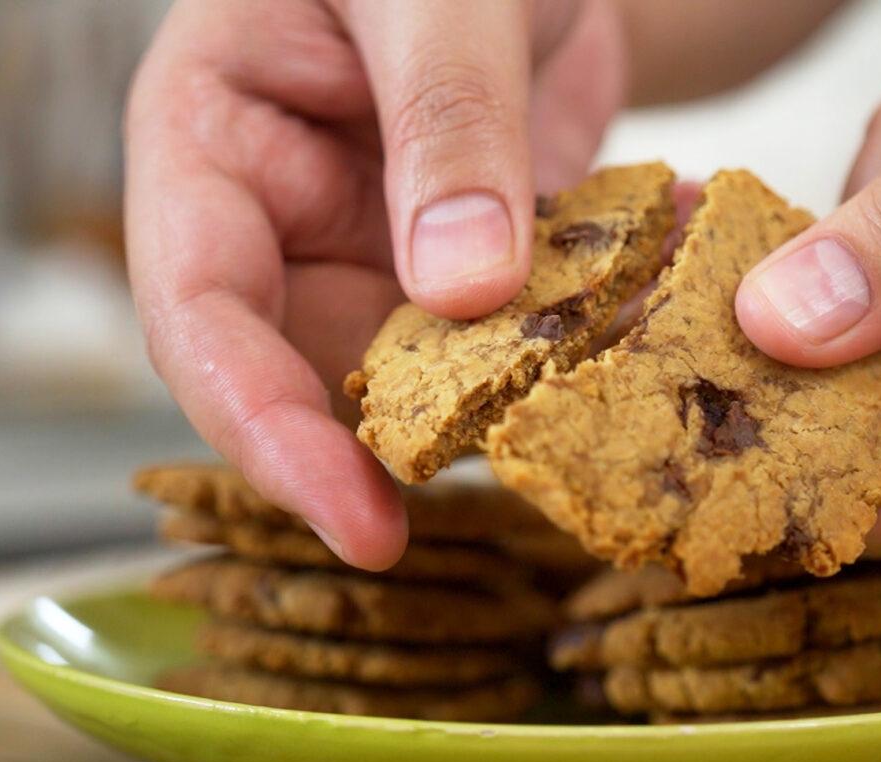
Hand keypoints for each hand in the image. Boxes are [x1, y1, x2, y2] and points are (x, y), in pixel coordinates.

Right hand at [125, 1, 624, 567]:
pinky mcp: (483, 259)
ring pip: (435, 370)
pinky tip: (678, 311)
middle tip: (536, 480)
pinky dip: (600, 329)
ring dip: (531, 393)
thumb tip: (463, 290)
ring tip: (637, 397)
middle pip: (319, 373)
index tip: (360, 523)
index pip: (203, 318)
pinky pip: (527, 324)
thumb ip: (446, 120)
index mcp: (214, 145)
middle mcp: (290, 217)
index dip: (267, 432)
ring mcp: (389, 245)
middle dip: (417, 442)